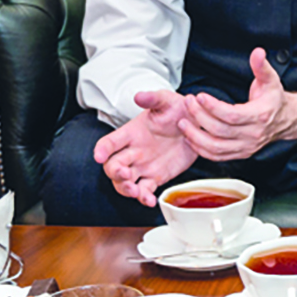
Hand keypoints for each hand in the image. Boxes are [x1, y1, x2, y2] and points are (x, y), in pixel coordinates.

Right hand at [93, 90, 197, 206]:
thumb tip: (139, 96)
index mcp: (131, 134)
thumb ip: (153, 98)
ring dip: (126, 189)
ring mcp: (143, 166)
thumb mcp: (167, 101)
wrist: (198, 124)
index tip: (98, 156)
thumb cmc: (178, 110)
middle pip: (113, 166)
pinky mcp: (156, 177)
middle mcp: (133, 152)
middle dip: (115, 173)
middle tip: (125, 174)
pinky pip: (146, 190)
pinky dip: (145, 198)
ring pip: (125, 183)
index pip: (109, 143)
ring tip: (136, 191)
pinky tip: (150, 201)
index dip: (101, 150)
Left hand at [178, 48, 296, 160]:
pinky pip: (217, 156)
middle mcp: (253, 134)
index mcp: (260, 116)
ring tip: (183, 123)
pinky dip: (201, 149)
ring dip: (196, 136)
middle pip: (220, 130)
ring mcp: (246, 146)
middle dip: (199, 117)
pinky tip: (191, 137)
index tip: (200, 97)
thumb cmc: (274, 100)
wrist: (285, 119)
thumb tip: (258, 53)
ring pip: (216, 147)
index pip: (232, 115)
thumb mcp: (270, 80)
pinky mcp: (240, 153)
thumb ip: (261, 66)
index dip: (213, 107)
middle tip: (188, 103)